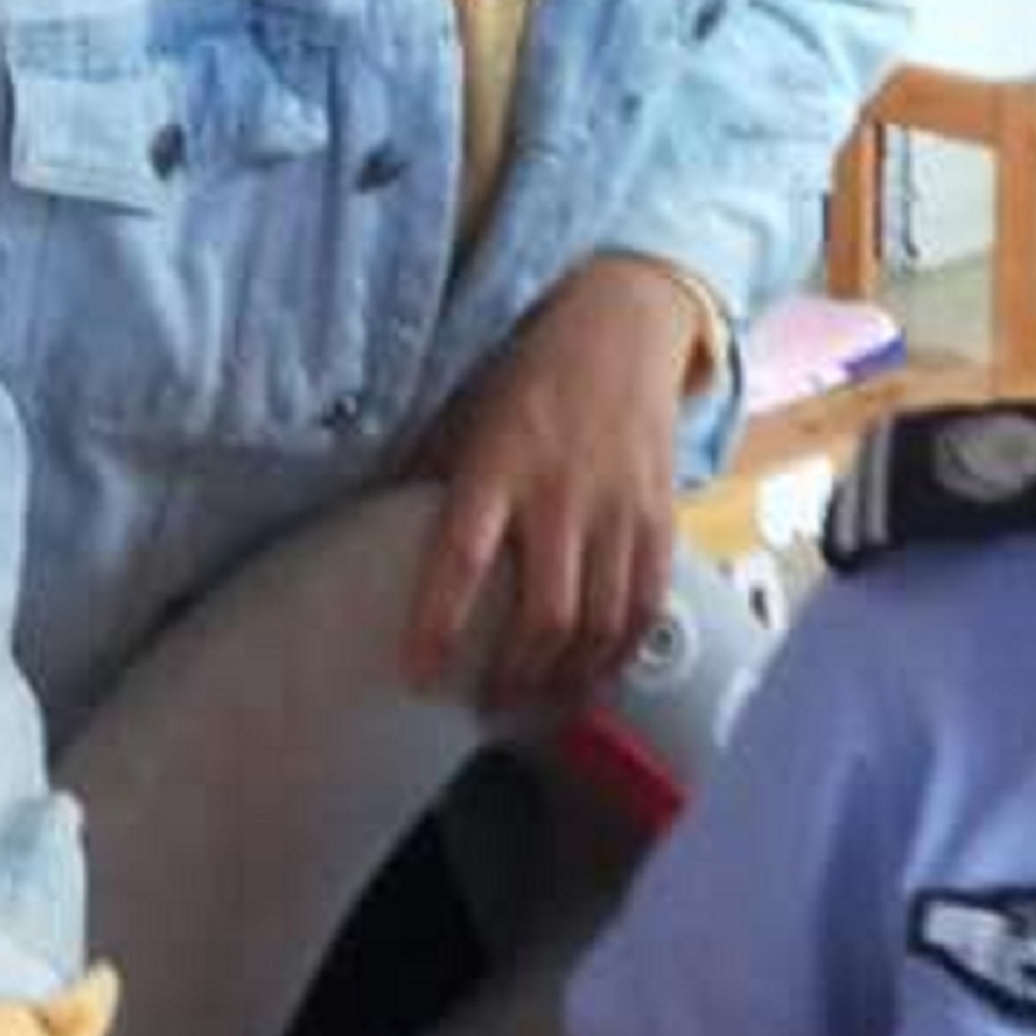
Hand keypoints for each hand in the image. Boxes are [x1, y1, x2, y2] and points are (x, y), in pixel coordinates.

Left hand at [403, 257, 713, 717]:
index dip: (441, 624)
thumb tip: (376, 541)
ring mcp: (617, 509)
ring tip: (536, 704)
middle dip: (514, 676)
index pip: (462, 558)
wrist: (623, 331)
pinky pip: (645, 605)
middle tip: (486, 704)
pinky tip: (594, 677)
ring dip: (566, 679)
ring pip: (600, 623)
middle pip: (545, 613)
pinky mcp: (659, 518)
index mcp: (499, 464)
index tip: (419, 673)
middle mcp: (561, 492)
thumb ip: (433, 478)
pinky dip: (620, 654)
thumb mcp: (467, 415)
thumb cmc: (529, 378)